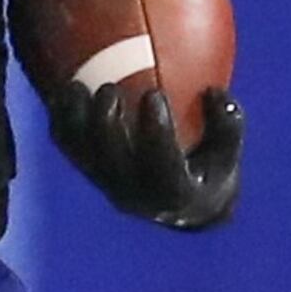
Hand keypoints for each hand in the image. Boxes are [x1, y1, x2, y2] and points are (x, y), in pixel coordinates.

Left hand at [51, 82, 241, 231]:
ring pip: (82, 155)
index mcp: (172, 193)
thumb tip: (215, 92)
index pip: (160, 164)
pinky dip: (62, 118)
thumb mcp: (228, 153)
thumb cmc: (209, 170)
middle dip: (106, 125)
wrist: (178, 204)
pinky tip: (64, 87)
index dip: (155, 131)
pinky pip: (68, 146)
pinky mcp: (88, 173)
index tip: (155, 95)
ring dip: (75, 121)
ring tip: (77, 86)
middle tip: (110, 89)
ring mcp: (106, 185)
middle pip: (111, 161)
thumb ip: (227, 125)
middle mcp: (133, 194)